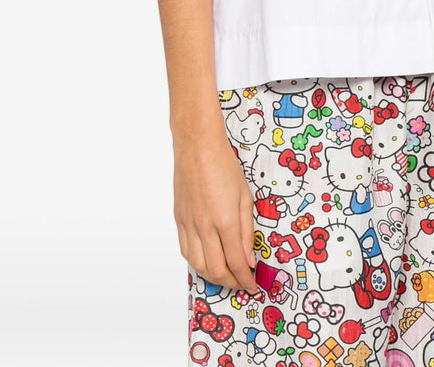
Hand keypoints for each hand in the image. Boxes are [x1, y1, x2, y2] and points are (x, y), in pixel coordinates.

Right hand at [174, 136, 260, 294]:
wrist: (197, 147)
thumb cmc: (224, 166)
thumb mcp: (245, 197)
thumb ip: (247, 231)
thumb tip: (249, 260)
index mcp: (225, 220)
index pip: (237, 262)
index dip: (246, 280)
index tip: (254, 286)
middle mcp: (204, 227)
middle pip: (216, 270)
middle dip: (232, 283)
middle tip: (243, 284)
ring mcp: (188, 225)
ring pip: (198, 266)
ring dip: (214, 278)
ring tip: (227, 277)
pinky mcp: (179, 221)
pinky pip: (186, 252)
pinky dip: (197, 264)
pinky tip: (208, 263)